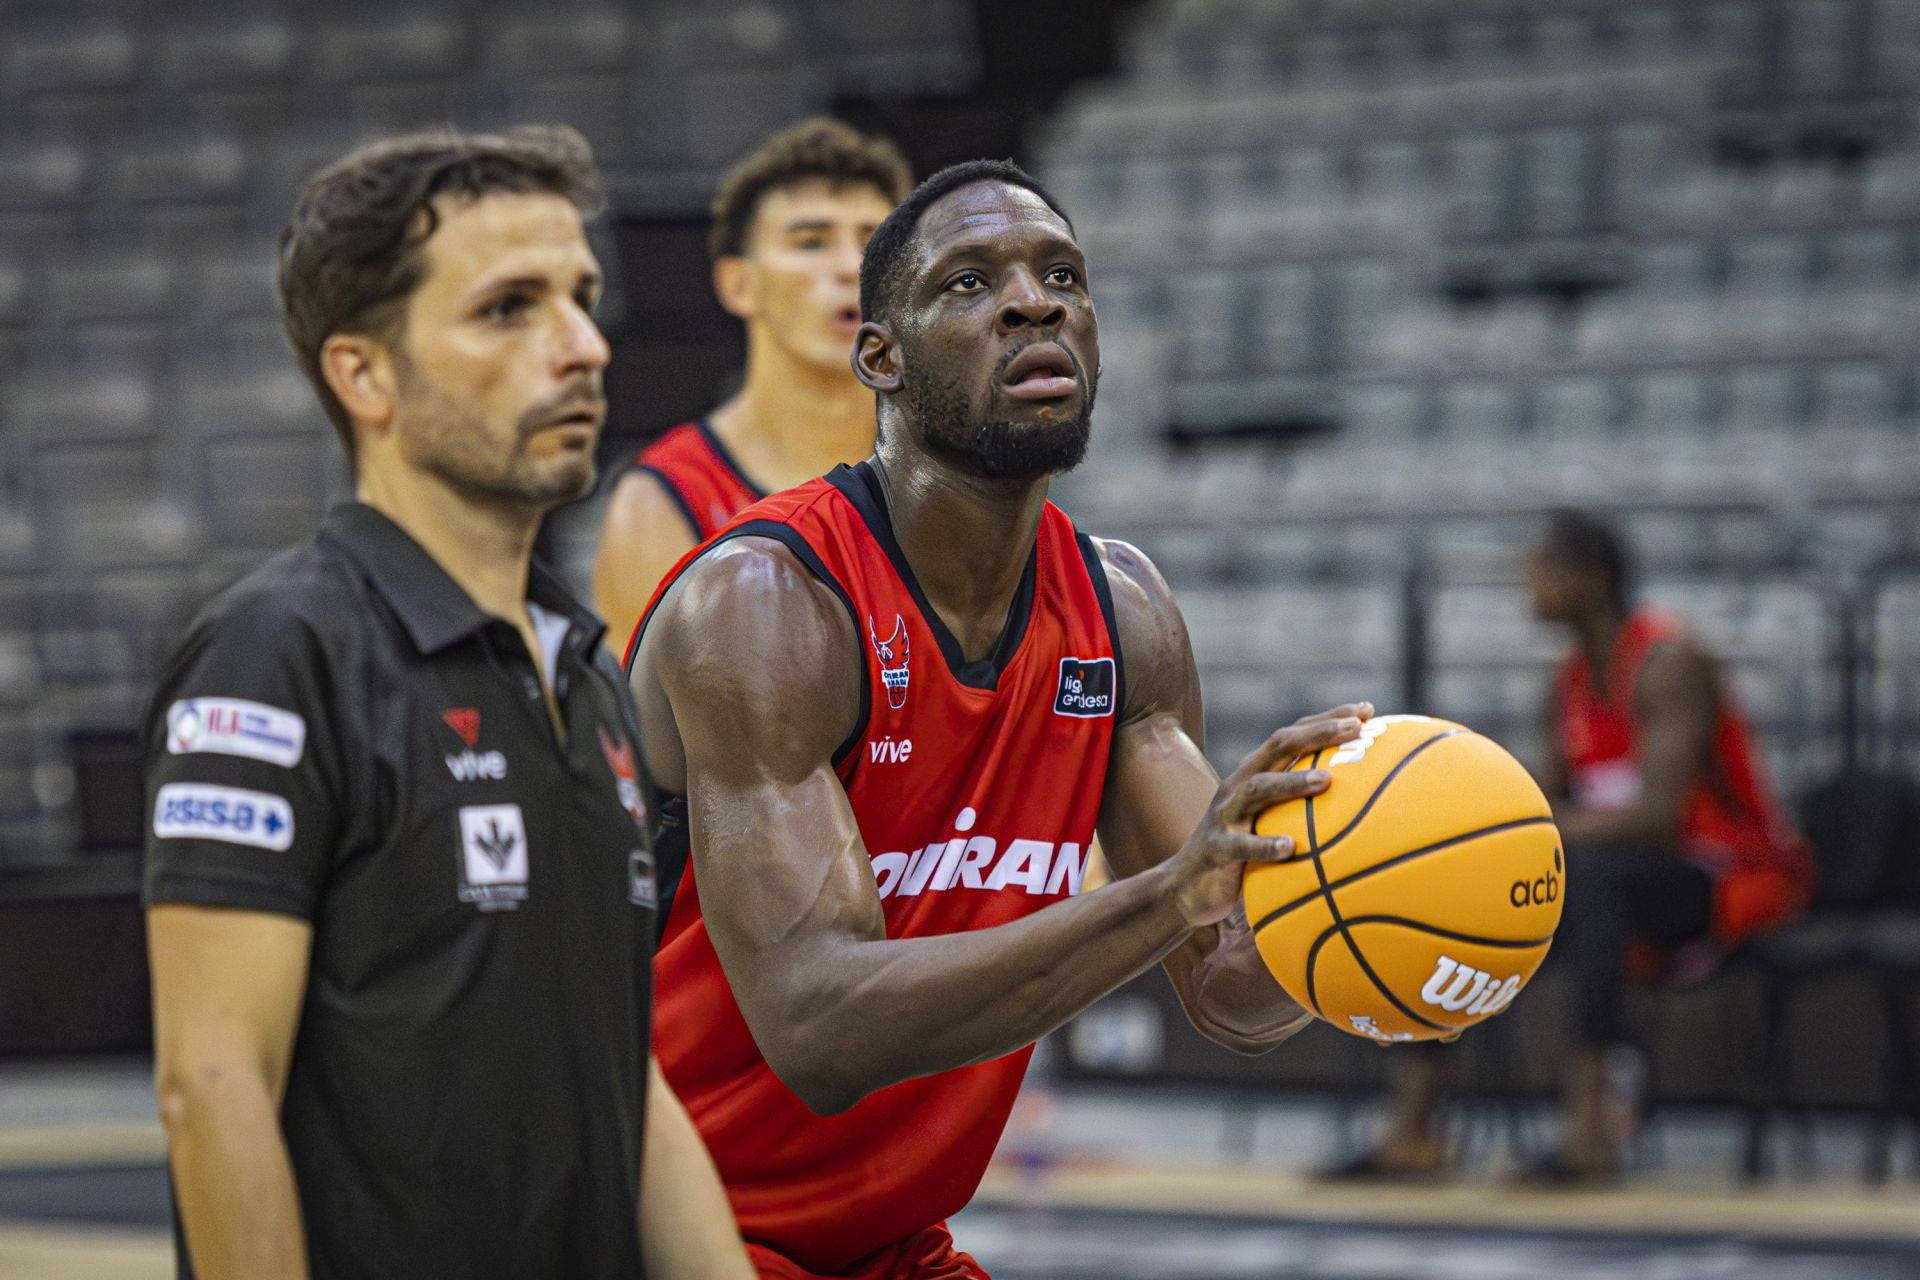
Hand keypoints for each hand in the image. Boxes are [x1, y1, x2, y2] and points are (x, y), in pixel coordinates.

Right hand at [1161, 705, 1370, 928]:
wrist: (1185, 886)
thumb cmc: (1241, 853)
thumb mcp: (1269, 823)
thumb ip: (1303, 809)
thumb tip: (1366, 807)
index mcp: (1255, 774)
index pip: (1293, 736)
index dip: (1327, 718)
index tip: (1367, 709)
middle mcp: (1239, 786)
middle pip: (1277, 746)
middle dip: (1317, 733)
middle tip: (1355, 728)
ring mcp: (1225, 815)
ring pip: (1258, 788)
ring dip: (1292, 781)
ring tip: (1326, 780)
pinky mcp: (1216, 848)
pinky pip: (1241, 846)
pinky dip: (1264, 845)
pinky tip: (1290, 848)